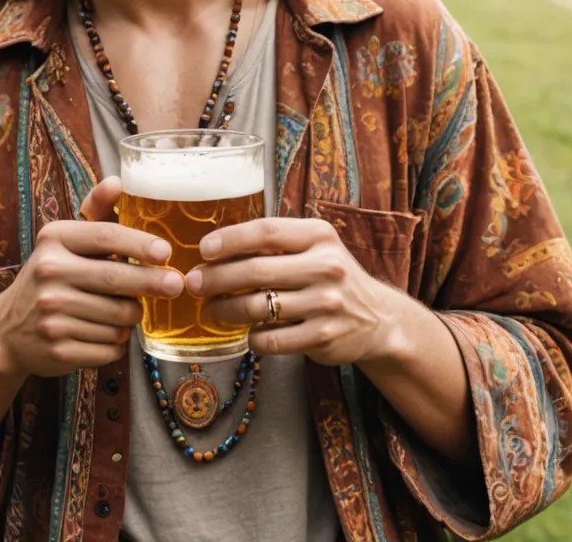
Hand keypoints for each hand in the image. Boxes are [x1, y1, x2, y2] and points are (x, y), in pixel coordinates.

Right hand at [0, 176, 183, 377]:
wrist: (8, 330)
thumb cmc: (52, 276)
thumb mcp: (66, 240)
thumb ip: (95, 210)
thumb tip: (118, 180)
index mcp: (54, 240)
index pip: (106, 236)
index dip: (140, 243)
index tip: (165, 252)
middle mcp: (49, 273)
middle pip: (116, 279)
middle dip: (152, 283)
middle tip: (176, 285)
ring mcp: (51, 314)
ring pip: (118, 318)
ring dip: (130, 317)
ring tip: (123, 311)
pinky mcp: (57, 349)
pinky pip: (108, 347)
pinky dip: (116, 342)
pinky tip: (105, 333)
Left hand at [185, 217, 410, 367]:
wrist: (377, 318)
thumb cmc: (330, 276)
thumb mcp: (314, 247)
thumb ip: (276, 243)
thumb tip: (216, 247)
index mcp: (320, 236)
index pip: (267, 231)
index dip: (230, 239)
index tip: (204, 249)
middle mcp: (326, 267)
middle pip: (256, 270)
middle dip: (216, 278)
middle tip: (193, 283)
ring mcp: (326, 303)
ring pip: (259, 307)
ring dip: (225, 310)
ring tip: (211, 309)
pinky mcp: (324, 337)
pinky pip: (272, 340)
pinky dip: (252, 337)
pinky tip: (247, 333)